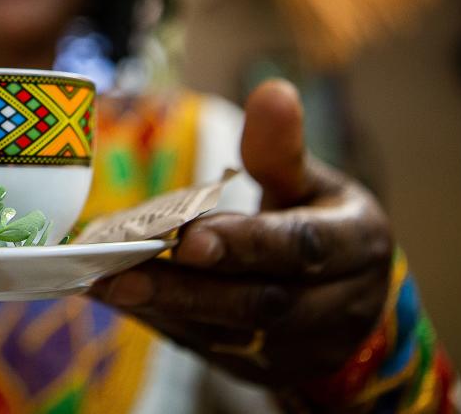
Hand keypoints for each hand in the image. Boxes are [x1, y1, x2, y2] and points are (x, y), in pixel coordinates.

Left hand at [91, 80, 392, 386]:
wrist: (357, 308)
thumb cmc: (326, 225)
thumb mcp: (316, 184)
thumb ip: (285, 150)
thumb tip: (272, 91)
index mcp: (355, 246)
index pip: (301, 248)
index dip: (246, 243)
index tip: (188, 236)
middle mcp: (335, 306)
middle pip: (259, 303)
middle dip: (188, 288)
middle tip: (121, 269)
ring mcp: (299, 348)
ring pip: (228, 334)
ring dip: (163, 309)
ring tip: (103, 284)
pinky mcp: (263, 369)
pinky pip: (208, 348)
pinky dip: (161, 323)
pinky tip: (115, 297)